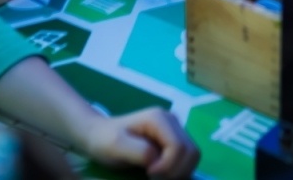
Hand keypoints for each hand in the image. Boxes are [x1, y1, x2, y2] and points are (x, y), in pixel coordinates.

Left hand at [80, 107, 199, 178]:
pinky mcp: (175, 140)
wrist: (99, 136)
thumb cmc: (105, 140)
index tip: (149, 174)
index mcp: (159, 119)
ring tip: (157, 176)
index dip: (168, 166)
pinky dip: (179, 170)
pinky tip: (161, 173)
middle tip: (154, 178)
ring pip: (193, 156)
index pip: (178, 147)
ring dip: (179, 172)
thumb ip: (139, 152)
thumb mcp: (116, 146)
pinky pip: (187, 158)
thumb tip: (157, 160)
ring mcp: (175, 130)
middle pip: (191, 151)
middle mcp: (172, 121)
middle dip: (176, 171)